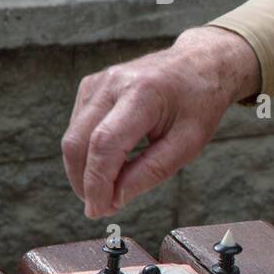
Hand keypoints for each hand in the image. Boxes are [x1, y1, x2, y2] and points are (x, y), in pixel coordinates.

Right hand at [62, 26, 259, 217]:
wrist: (200, 63)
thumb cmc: (199, 103)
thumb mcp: (189, 142)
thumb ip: (152, 171)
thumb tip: (115, 199)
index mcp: (143, 94)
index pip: (104, 144)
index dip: (96, 182)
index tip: (98, 210)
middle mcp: (113, 83)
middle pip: (78, 141)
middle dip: (83, 181)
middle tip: (100, 207)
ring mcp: (99, 81)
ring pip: (73, 135)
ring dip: (83, 169)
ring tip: (107, 189)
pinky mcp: (91, 85)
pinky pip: (78, 125)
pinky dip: (86, 151)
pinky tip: (109, 163)